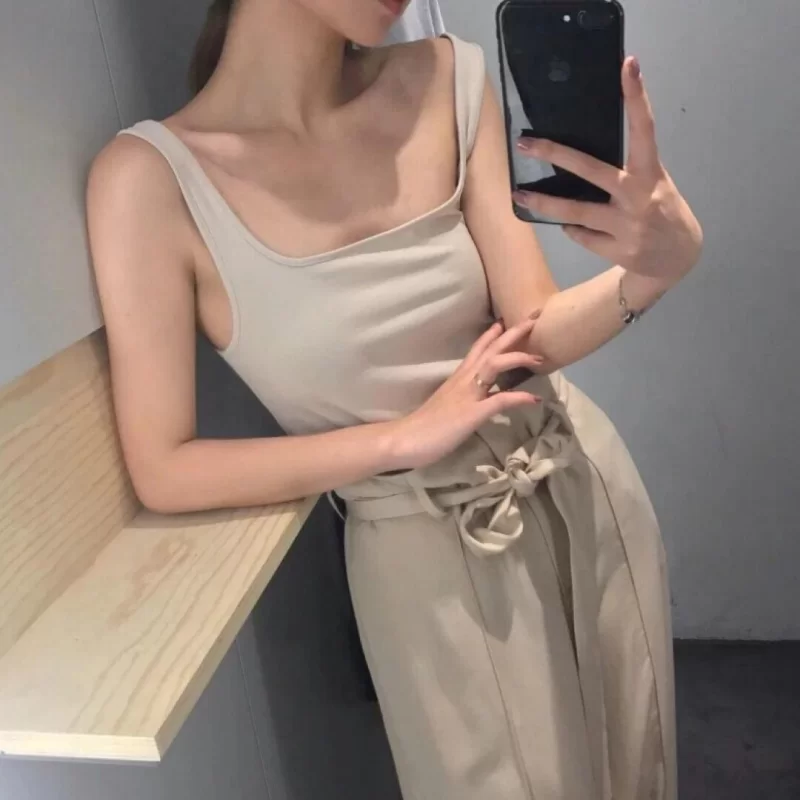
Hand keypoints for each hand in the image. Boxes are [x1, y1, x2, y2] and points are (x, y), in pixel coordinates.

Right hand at [388, 318, 543, 470]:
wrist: (405, 439)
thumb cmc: (423, 426)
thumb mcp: (448, 406)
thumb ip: (462, 398)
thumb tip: (476, 399)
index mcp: (457, 378)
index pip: (478, 349)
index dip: (493, 335)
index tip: (508, 321)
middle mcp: (464, 380)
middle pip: (491, 349)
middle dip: (513, 333)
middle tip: (534, 319)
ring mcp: (468, 395)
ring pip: (495, 364)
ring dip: (519, 357)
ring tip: (540, 357)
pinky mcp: (472, 413)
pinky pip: (499, 400)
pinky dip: (519, 397)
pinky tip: (535, 398)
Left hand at [513, 56, 702, 287]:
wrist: (677, 259)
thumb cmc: (662, 212)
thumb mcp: (656, 184)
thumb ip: (629, 170)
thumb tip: (580, 160)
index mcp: (650, 173)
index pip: (644, 129)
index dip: (637, 96)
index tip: (628, 66)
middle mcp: (637, 197)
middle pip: (590, 170)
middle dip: (554, 155)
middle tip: (524, 143)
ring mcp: (626, 226)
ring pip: (574, 211)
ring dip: (544, 202)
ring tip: (519, 194)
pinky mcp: (616, 250)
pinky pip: (580, 234)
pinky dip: (572, 227)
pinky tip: (570, 224)